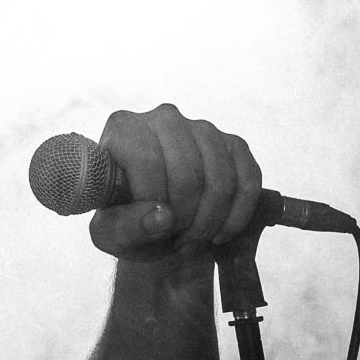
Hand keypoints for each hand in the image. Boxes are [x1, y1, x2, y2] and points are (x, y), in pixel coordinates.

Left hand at [87, 104, 264, 260]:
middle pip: (187, 173)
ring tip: (194, 239)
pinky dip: (238, 215)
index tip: (153, 230)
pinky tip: (221, 233)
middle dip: (186, 219)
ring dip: (211, 221)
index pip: (147, 162)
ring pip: (221, 179)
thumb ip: (127, 227)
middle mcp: (164, 118)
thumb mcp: (112, 234)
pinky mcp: (234, 144)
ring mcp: (203, 128)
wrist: (159, 225)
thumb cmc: (128, 224)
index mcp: (124, 129)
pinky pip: (248, 179)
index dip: (154, 205)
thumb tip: (164, 217)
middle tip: (178, 241)